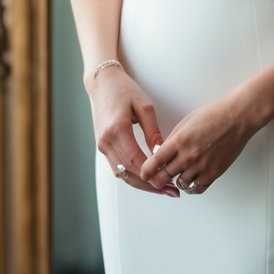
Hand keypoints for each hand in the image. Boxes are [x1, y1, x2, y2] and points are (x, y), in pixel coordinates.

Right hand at [89, 67, 178, 197]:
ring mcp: (102, 145)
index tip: (170, 182)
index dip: (153, 176)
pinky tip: (147, 179)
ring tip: (162, 188)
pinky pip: (117, 167)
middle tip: (171, 191)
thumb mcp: (144, 106)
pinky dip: (132, 176)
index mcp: (117, 129)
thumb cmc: (123, 89)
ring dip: (142, 184)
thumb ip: (153, 132)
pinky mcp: (102, 146)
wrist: (102, 82)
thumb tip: (161, 153)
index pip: (136, 162)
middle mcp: (106, 140)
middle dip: (151, 185)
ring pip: (122, 174)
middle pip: (129, 173)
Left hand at [139, 91, 254, 194]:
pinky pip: (198, 188)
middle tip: (156, 178)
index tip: (144, 173)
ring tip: (178, 173)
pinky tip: (191, 180)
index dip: (146, 171)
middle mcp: (189, 156)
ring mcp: (202, 166)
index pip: (154, 163)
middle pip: (164, 177)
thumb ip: (172, 139)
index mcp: (179, 141)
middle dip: (157, 179)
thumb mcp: (186, 121)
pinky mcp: (214, 173)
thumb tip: (161, 152)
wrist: (238, 118)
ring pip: (180, 184)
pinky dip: (192, 187)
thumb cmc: (214, 115)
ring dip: (177, 180)